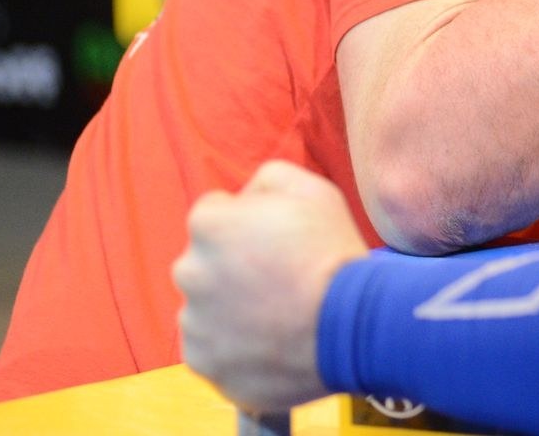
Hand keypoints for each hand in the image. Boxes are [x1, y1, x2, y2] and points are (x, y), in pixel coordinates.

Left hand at [175, 161, 369, 412]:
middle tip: (281, 276)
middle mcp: (189, 271)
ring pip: (207, 305)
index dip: (249, 220)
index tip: (277, 238)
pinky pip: (211, 346)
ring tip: (281, 311)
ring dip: (233, 305)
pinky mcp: (203, 361)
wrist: (349, 325)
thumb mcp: (312, 189)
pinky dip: (233, 344)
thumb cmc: (331, 251)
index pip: (214, 212)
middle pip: (207, 261)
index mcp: (208, 224)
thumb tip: (245, 195)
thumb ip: (267, 178)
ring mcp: (193, 321)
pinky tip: (271, 339)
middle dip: (234, 264)